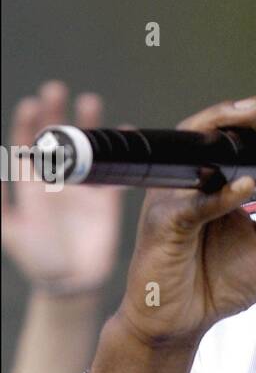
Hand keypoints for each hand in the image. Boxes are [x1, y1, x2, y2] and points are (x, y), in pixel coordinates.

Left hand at [1, 81, 123, 292]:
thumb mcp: (9, 231)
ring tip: (90, 101)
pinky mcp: (108, 200)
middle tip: (56, 89)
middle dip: (55, 112)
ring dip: (88, 124)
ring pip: (88, 147)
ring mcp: (84, 186)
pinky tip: (126, 133)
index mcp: (31, 182)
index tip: (31, 104)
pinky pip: (117, 170)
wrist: (69, 283)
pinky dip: (123, 153)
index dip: (28, 123)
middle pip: (57, 136)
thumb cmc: (34, 257)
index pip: (28, 143)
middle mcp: (58, 178)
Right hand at [114, 92, 255, 350]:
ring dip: (234, 132)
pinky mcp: (164, 224)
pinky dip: (221, 195)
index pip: (237, 133)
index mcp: (216, 178)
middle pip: (215, 127)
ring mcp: (175, 197)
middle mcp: (192, 179)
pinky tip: (248, 188)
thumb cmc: (219, 281)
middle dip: (252, 113)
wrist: (185, 321)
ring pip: (198, 149)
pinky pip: (193, 204)